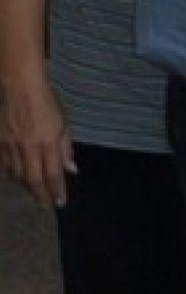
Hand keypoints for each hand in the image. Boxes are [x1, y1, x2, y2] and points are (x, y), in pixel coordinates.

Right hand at [0, 66, 75, 206]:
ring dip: (27, 186)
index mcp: (48, 142)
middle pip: (34, 179)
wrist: (20, 88)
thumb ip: (66, 148)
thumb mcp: (64, 123)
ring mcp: (12, 146)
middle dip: (40, 195)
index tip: (60, 203)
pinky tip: (18, 178)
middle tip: (45, 205)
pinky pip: (6, 165)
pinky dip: (12, 174)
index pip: (54, 173)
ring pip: (18, 175)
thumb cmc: (47, 103)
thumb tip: (72, 170)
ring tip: (35, 193)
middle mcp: (29, 147)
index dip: (57, 190)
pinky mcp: (0, 143)